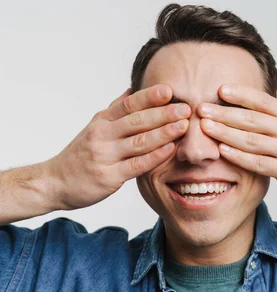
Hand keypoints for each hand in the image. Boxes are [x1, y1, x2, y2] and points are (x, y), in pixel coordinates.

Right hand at [47, 85, 190, 209]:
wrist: (55, 182)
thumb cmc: (81, 154)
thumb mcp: (95, 127)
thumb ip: (115, 110)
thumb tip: (132, 89)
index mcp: (102, 121)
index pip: (128, 104)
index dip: (148, 96)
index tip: (169, 89)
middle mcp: (102, 135)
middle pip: (136, 121)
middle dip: (163, 113)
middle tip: (186, 108)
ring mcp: (105, 155)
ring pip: (139, 141)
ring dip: (163, 133)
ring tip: (184, 126)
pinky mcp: (109, 176)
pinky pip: (136, 165)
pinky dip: (155, 156)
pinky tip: (170, 149)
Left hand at [197, 84, 276, 197]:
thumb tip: (271, 89)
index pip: (263, 101)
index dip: (241, 94)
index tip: (219, 89)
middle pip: (252, 119)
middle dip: (224, 113)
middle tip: (201, 108)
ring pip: (253, 140)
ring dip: (227, 133)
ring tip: (205, 128)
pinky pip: (260, 163)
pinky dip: (240, 157)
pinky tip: (224, 152)